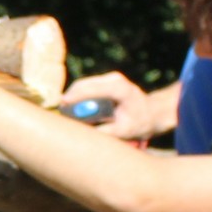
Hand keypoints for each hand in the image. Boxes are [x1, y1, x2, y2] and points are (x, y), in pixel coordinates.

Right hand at [59, 71, 174, 142]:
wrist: (151, 112)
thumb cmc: (140, 122)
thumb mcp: (124, 131)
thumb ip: (105, 131)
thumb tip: (84, 132)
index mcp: (121, 89)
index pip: (94, 89)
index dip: (77, 96)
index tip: (63, 105)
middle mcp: (115, 79)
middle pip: (84, 84)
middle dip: (70, 97)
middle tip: (60, 111)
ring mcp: (110, 78)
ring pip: (83, 84)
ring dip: (73, 96)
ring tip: (65, 110)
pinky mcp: (106, 80)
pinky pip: (86, 86)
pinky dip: (78, 96)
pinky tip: (73, 106)